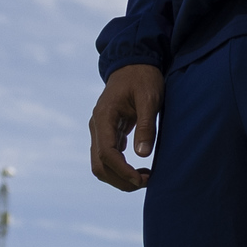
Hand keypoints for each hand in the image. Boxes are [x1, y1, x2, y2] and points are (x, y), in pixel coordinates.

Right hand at [89, 65, 163, 191]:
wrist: (134, 63)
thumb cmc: (143, 77)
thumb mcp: (149, 98)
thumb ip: (146, 124)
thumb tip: (142, 154)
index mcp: (104, 116)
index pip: (106, 153)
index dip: (122, 170)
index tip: (141, 180)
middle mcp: (97, 126)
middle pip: (99, 165)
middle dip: (120, 180)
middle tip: (146, 183)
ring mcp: (100, 130)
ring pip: (101, 164)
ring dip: (120, 177)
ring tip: (145, 178)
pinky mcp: (108, 133)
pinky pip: (109, 157)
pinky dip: (121, 169)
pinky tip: (140, 170)